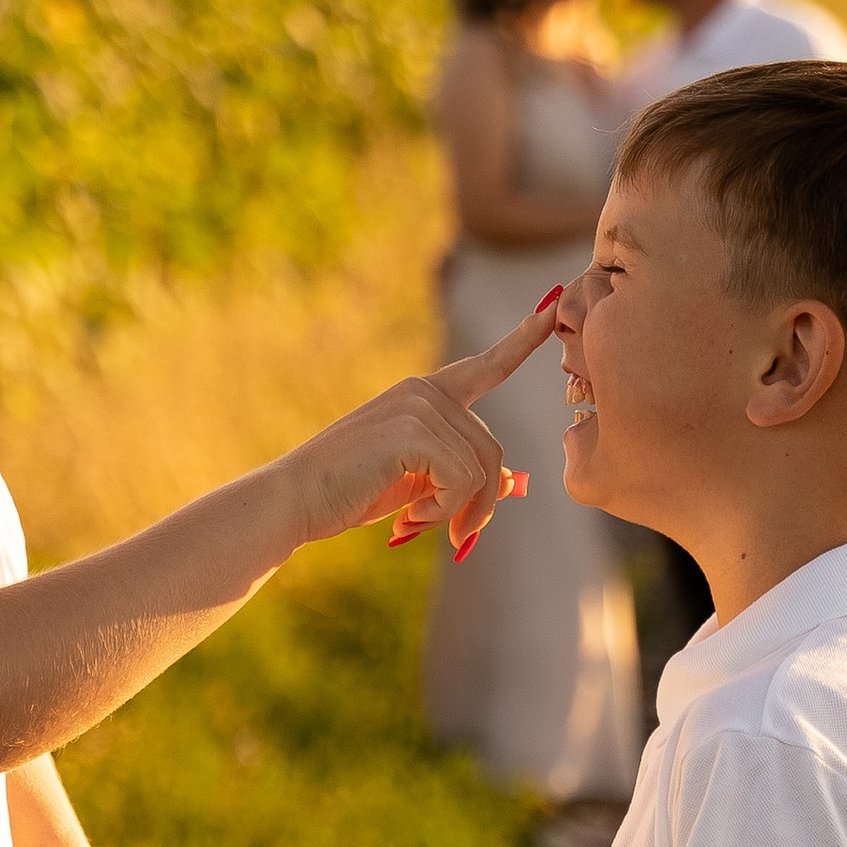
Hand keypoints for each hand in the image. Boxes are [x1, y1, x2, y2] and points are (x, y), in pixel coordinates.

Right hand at [270, 292, 561, 560]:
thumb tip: (510, 481)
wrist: (295, 499)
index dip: (522, 340)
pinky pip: (461, 480)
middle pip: (492, 451)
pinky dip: (442, 511)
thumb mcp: (416, 482)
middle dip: (483, 502)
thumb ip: (459, 473)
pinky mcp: (412, 431)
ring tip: (419, 523)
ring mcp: (418, 407)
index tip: (552, 308)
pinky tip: (410, 518)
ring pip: (481, 470)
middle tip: (458, 538)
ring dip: (458, 511)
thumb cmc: (350, 491)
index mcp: (426, 394)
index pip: (486, 366)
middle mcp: (425, 391)